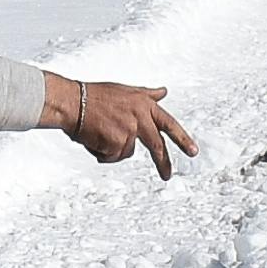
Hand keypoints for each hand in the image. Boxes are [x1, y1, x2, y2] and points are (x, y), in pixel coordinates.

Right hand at [47, 73, 194, 174]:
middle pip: (157, 146)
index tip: (193, 152)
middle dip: (163, 163)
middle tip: (167, 176)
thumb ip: (147, 94)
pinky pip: (112, 157)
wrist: (73, 102)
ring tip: (98, 132)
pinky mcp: (118, 142)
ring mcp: (130, 131)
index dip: (182, 139)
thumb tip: (164, 91)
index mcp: (145, 104)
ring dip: (112, 148)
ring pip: (126, 152)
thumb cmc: (95, 95)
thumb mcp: (126, 91)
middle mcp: (141, 117)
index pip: (169, 124)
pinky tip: (92, 138)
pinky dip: (102, 152)